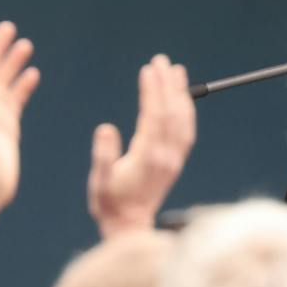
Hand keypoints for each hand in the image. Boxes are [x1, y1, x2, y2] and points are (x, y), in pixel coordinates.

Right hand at [87, 54, 196, 238]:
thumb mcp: (99, 182)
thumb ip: (104, 156)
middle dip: (167, 84)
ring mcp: (174, 159)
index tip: (148, 69)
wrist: (129, 227)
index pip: (153, 116)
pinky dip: (186, 111)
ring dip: (180, 94)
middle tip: (161, 60)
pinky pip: (186, 131)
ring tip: (176, 71)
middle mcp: (166, 156)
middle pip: (171, 113)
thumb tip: (106, 128)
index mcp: (147, 157)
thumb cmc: (110, 204)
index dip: (152, 91)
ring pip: (182, 120)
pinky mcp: (176, 162)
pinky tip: (182, 98)